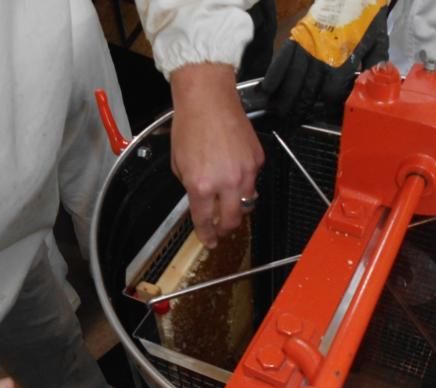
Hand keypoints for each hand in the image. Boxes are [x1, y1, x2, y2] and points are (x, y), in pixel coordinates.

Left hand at [170, 64, 263, 248]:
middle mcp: (226, 182)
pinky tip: (235, 174)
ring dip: (237, 208)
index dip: (206, 235)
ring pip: (247, 204)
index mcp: (201, 185)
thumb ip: (190, 186)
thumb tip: (201, 200)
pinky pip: (253, 181)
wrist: (208, 98)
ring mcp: (245, 172)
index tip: (208, 241)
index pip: (205, 220)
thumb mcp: (178, 163)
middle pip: (232, 220)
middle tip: (221, 229)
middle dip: (225, 229)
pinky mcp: (257, 160)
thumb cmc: (189, 125)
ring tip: (230, 204)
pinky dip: (245, 184)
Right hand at [262, 3, 389, 123]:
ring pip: (293, 79)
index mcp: (344, 62)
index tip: (322, 114)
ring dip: (285, 97)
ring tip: (279, 112)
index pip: (331, 94)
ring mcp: (308, 48)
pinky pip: (282, 59)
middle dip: (300, 109)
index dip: (326, 107)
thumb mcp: (379, 41)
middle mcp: (323, 58)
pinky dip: (274, 74)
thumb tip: (377, 85)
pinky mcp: (297, 38)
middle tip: (293, 122)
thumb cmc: (365, 18)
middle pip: (308, 91)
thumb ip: (376, 65)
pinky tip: (268, 89)